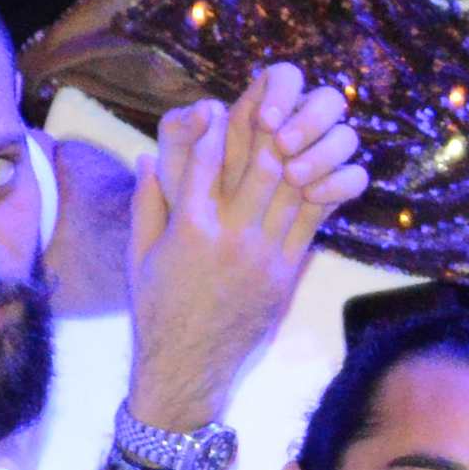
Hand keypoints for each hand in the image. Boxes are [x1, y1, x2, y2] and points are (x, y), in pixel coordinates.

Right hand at [126, 63, 360, 427]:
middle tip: (275, 102)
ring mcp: (264, 255)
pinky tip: (328, 167)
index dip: (212, 129)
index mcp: (189, 229)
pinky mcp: (287, 273)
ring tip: (304, 124)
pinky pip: (311, 223)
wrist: (189, 367)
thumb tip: (146, 155)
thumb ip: (147, 203)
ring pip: (290, 190)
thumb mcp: (140, 255)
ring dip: (299, 153)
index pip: (202, 163)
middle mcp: (230, 237)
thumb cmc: (157, 309)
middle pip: (257, 168)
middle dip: (266, 131)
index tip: (219, 104)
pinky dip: (321, 192)